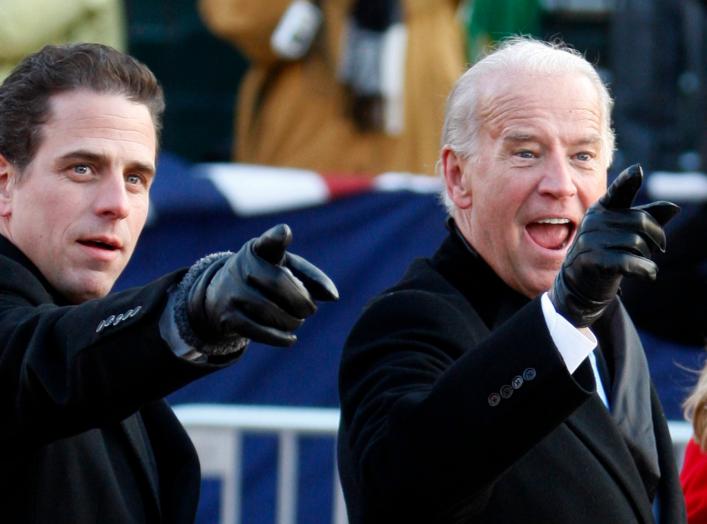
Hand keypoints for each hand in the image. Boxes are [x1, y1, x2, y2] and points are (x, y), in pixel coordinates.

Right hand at [187, 224, 338, 346]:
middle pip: (278, 284)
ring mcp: (231, 292)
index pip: (268, 241)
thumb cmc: (264, 277)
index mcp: (258, 249)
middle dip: (301, 301)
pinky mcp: (228, 318)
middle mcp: (241, 267)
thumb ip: (310, 276)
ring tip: (297, 321)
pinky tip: (290, 338)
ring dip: (292, 321)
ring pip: (270, 311)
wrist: (222, 296)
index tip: (284, 232)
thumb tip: (333, 296)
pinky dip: (279, 337)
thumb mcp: (285, 268)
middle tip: (310, 310)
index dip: (276, 237)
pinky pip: (258, 331)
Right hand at [550, 164, 678, 326]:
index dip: (627, 181)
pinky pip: (631, 261)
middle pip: (640, 221)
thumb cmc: (607, 253)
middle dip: (655, 238)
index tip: (637, 171)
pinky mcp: (593, 260)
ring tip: (640, 263)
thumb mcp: (624, 234)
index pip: (618, 191)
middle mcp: (594, 221)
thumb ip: (648, 218)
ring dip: (647, 257)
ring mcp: (590, 240)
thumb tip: (674, 207)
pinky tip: (649, 275)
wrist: (579, 285)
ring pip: (637, 243)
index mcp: (601, 209)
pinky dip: (646, 270)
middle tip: (654, 250)